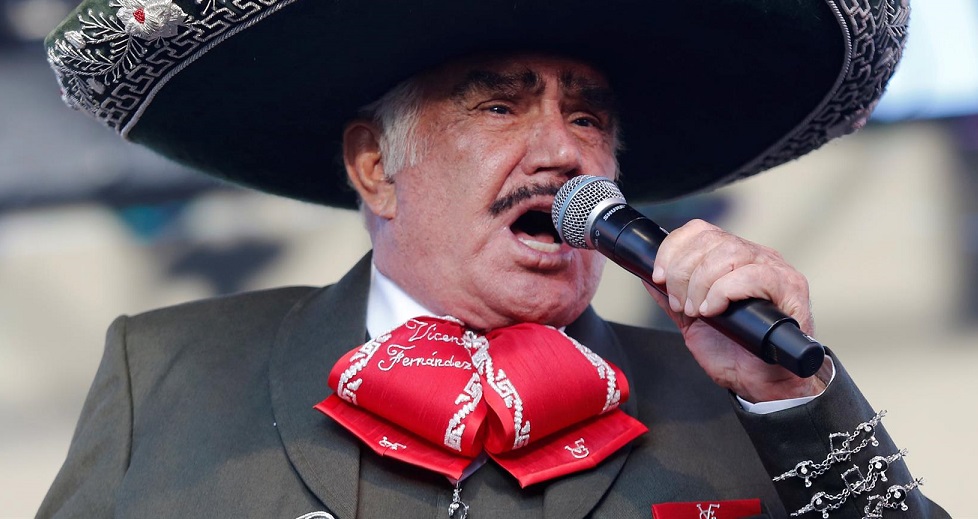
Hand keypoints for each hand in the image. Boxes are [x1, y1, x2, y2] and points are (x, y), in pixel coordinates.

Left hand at [647, 219, 825, 401]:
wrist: (762, 384)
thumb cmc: (735, 352)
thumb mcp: (692, 322)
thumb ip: (672, 297)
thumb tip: (646, 277)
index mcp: (733, 258)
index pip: (699, 230)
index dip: (673, 248)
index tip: (659, 276)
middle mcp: (756, 257)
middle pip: (711, 240)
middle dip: (683, 272)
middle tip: (681, 303)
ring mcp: (775, 270)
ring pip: (729, 253)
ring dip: (702, 283)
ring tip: (698, 310)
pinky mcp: (791, 288)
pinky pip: (752, 275)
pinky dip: (724, 292)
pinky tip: (714, 311)